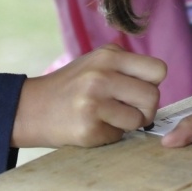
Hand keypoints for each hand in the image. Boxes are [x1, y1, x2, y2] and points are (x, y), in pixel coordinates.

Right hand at [11, 43, 165, 147]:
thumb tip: (157, 83)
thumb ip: (126, 66)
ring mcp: (94, 102)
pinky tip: (93, 125)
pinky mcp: (89, 128)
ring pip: (140, 119)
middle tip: (126, 109)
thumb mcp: (96, 62)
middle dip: (145, 108)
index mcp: (107, 55)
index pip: (158, 69)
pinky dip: (111, 134)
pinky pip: (120, 136)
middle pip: (153, 96)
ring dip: (129, 123)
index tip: (138, 89)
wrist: (32, 107)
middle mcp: (101, 75)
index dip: (153, 83)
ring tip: (108, 116)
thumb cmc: (72, 85)